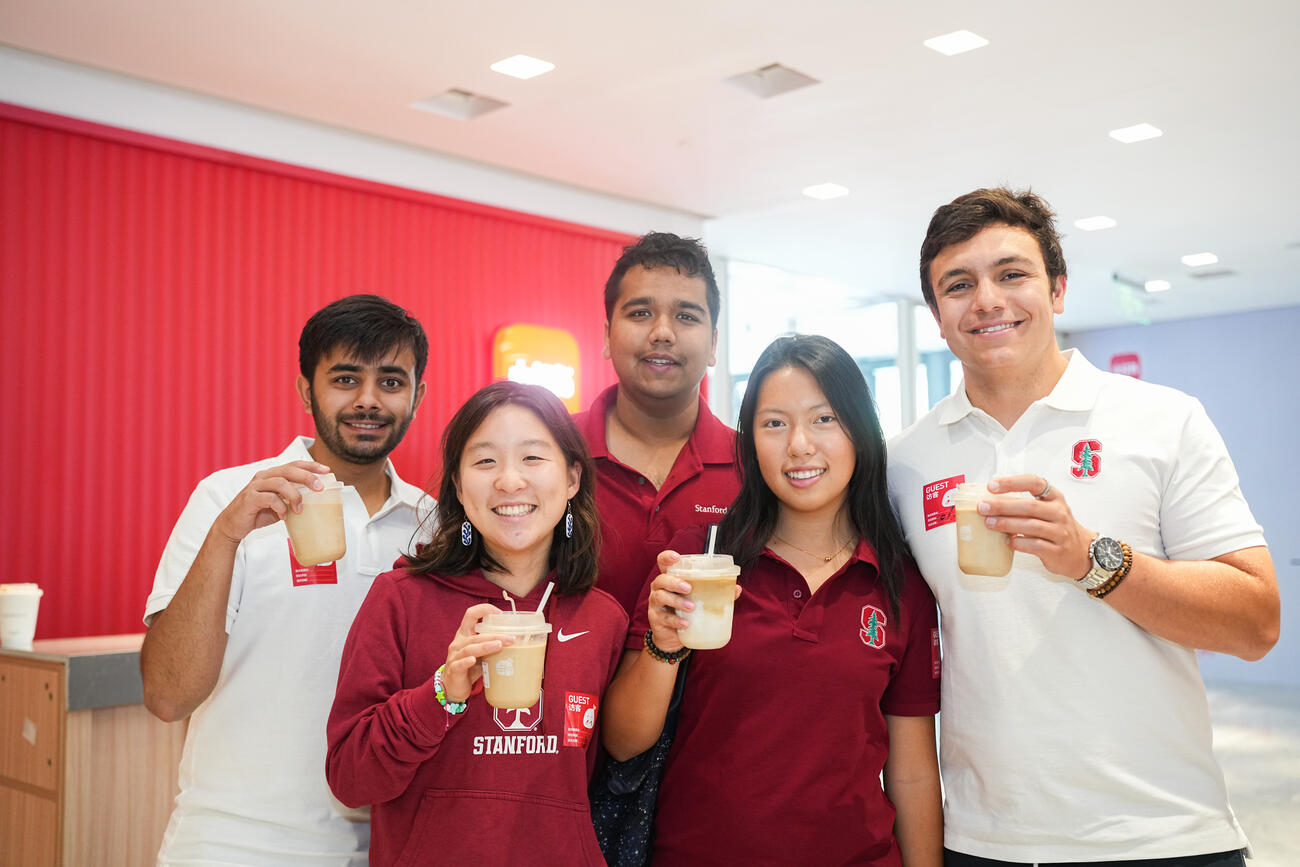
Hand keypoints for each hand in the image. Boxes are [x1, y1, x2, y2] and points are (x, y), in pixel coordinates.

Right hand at [211, 460, 331, 544]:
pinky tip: (284, 515)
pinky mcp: (249, 498)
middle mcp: (263, 477)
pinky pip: (269, 498)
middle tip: (320, 487)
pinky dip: (280, 507)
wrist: (233, 525)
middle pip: (288, 470)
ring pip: (279, 483)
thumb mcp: (279, 504)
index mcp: (272, 475)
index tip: (327, 470)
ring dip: (294, 495)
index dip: (311, 466)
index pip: (294, 465)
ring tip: (300, 508)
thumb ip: (292, 499)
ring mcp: (255, 486)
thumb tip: (316, 501)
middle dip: (307, 477)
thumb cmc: (258, 513)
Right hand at [440, 603, 511, 702]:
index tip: (499, 613)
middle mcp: (458, 643)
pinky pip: (459, 664)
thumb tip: (517, 641)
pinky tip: (473, 660)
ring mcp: (454, 656)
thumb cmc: (470, 667)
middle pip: (476, 635)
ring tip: (499, 645)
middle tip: (510, 638)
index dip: (484, 610)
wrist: (454, 686)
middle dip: (494, 635)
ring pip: (469, 648)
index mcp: (465, 634)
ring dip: (485, 646)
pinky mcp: (453, 670)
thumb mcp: (482, 653)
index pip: (471, 615)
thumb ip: (494, 646)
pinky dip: (466, 661)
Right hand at [646, 549, 742, 651]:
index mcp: (669, 579)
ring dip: (677, 601)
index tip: (676, 557)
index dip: (667, 557)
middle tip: (689, 588)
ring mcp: (655, 604)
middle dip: (675, 582)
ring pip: (661, 597)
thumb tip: (737, 589)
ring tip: (691, 607)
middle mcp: (659, 589)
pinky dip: (676, 620)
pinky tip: (686, 623)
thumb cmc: (684, 611)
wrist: (672, 636)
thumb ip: (716, 593)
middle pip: (661, 579)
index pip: (662, 563)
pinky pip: (664, 618)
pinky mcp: (656, 619)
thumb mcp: (698, 599)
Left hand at [982, 475, 1092, 579]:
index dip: (1012, 482)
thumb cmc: (1056, 527)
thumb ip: (1024, 504)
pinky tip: (1007, 541)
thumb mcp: (1047, 510)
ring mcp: (1060, 532)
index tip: (992, 485)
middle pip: (1030, 506)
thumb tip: (990, 501)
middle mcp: (1059, 513)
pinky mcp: (1056, 550)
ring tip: (989, 523)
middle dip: (1003, 506)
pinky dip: (1018, 542)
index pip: (1034, 483)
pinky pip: (1035, 545)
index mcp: (1055, 498)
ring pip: (1031, 526)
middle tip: (983, 507)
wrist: (1081, 552)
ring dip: (1007, 524)